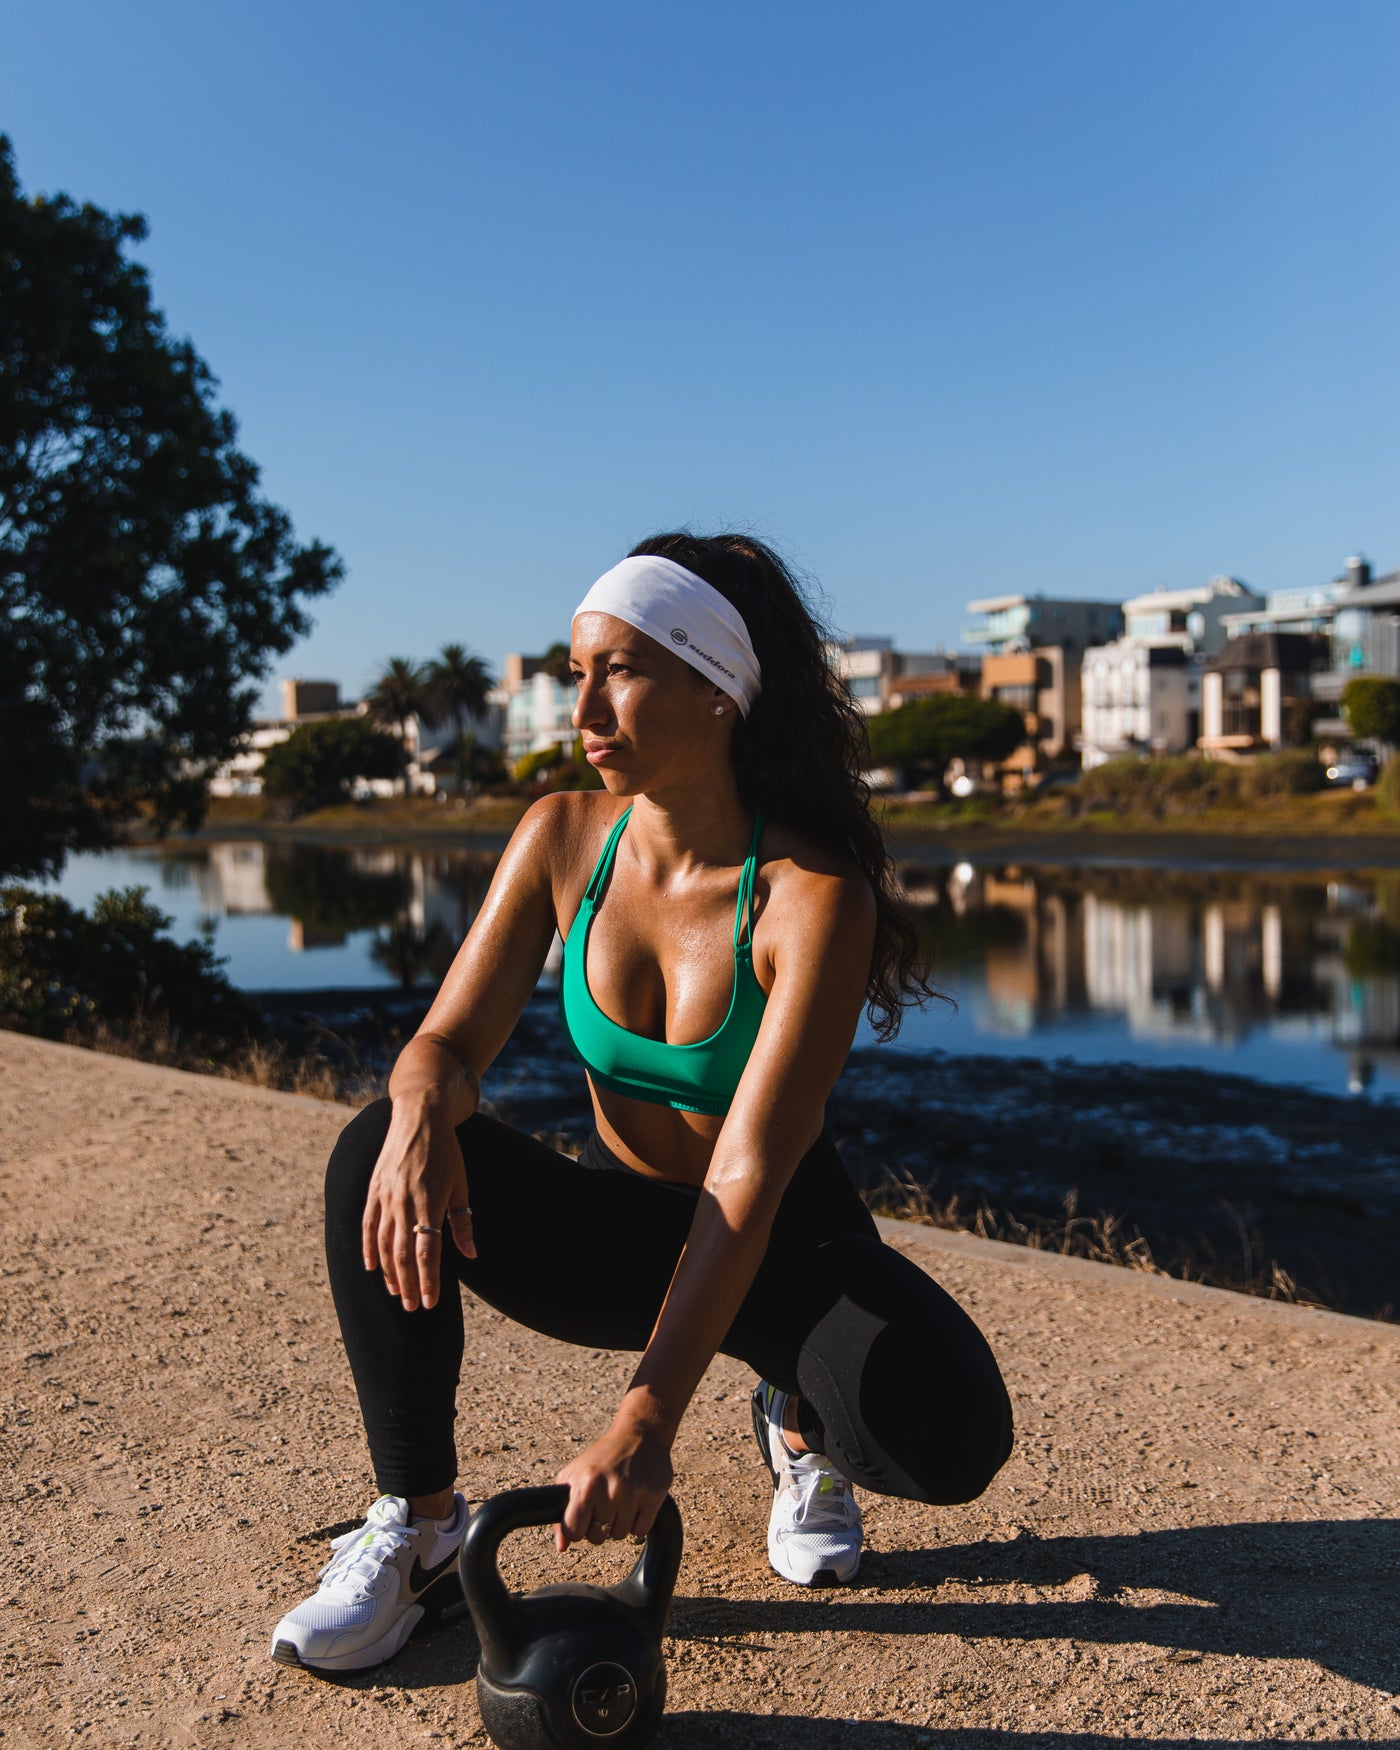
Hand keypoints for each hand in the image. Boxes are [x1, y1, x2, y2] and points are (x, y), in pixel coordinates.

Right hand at [362, 1101, 476, 1310]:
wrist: (418, 1116)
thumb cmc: (446, 1151)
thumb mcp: (460, 1183)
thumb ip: (462, 1221)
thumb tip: (470, 1254)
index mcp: (429, 1200)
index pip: (427, 1251)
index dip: (428, 1280)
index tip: (430, 1304)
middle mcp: (404, 1201)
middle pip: (402, 1253)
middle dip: (408, 1284)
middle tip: (412, 1308)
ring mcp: (385, 1196)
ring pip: (382, 1244)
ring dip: (389, 1273)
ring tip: (396, 1293)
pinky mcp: (373, 1190)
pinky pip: (367, 1226)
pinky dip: (368, 1249)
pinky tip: (372, 1267)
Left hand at [553, 1414, 673, 1552]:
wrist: (639, 1435)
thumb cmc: (602, 1457)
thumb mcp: (574, 1475)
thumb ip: (562, 1511)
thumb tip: (561, 1547)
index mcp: (586, 1485)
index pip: (573, 1532)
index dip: (577, 1528)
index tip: (583, 1517)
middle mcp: (609, 1491)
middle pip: (597, 1537)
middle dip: (598, 1526)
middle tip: (604, 1504)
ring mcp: (633, 1494)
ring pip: (619, 1535)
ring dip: (618, 1523)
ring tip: (620, 1500)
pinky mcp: (653, 1497)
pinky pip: (640, 1531)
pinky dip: (637, 1523)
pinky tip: (635, 1503)